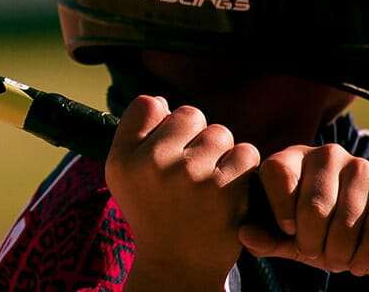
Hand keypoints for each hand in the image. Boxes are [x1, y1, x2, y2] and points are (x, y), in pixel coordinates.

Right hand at [104, 95, 262, 282]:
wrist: (178, 264)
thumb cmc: (154, 213)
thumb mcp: (124, 176)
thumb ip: (135, 133)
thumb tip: (163, 102)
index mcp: (123, 159)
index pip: (149, 105)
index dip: (164, 124)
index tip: (165, 150)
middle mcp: (153, 163)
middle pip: (190, 115)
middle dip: (195, 138)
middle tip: (189, 173)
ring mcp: (191, 175)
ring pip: (220, 133)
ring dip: (221, 154)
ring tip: (208, 184)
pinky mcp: (225, 189)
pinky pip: (245, 153)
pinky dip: (242, 170)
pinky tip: (228, 191)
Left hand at [237, 144, 368, 276]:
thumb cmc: (320, 231)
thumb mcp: (289, 238)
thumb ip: (266, 237)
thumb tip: (244, 234)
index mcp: (294, 159)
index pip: (277, 171)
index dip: (280, 208)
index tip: (289, 232)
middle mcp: (326, 154)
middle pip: (314, 205)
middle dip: (314, 243)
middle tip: (318, 256)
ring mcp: (361, 166)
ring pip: (345, 220)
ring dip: (340, 253)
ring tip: (338, 261)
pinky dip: (366, 255)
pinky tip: (360, 263)